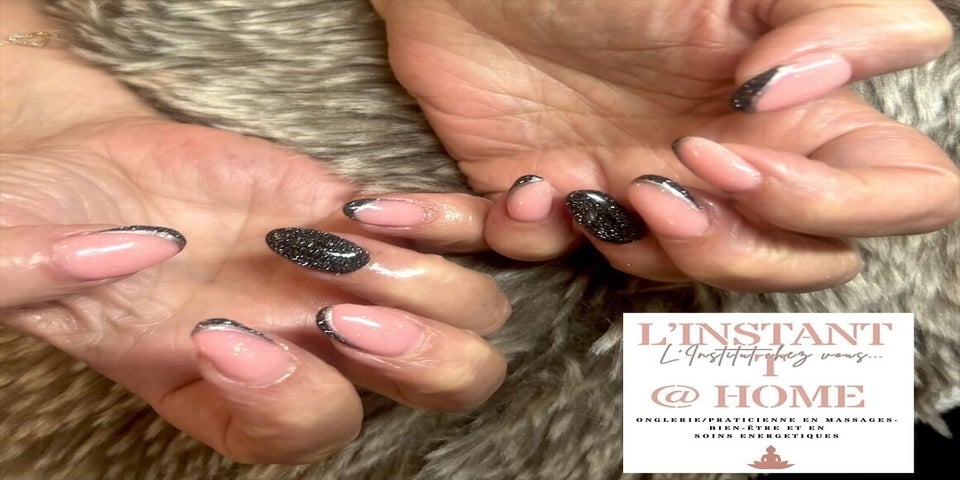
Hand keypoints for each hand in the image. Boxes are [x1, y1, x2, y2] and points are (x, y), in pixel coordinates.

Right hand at [1, 1, 507, 463]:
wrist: (94, 177)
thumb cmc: (52, 233)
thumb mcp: (14, 263)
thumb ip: (37, 274)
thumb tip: (127, 254)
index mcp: (237, 395)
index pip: (307, 430)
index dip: (285, 396)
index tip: (216, 331)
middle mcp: (315, 349)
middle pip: (436, 385)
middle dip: (411, 354)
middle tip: (334, 309)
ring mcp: (351, 280)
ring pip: (463, 312)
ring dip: (424, 280)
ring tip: (342, 233)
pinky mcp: (360, 214)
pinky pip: (451, 228)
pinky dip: (445, 219)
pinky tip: (374, 206)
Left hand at [373, 0, 959, 290]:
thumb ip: (831, 14)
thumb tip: (809, 89)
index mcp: (787, 107)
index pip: (898, 190)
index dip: (839, 198)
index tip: (740, 141)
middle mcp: (728, 160)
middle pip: (801, 261)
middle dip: (739, 246)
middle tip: (664, 182)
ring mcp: (642, 189)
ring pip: (690, 277)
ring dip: (648, 252)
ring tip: (591, 191)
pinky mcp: (556, 203)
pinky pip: (558, 258)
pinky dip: (536, 236)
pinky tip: (523, 188)